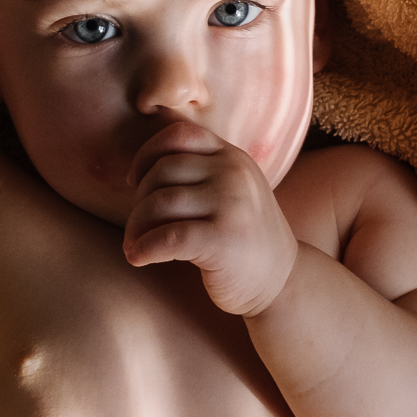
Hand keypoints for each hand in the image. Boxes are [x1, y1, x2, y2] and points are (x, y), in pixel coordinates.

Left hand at [123, 121, 298, 316]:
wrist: (282, 282)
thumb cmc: (243, 240)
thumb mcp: (231, 192)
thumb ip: (200, 173)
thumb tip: (140, 169)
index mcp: (233, 157)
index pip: (180, 135)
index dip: (146, 155)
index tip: (134, 181)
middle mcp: (234, 173)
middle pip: (162, 170)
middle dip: (139, 201)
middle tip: (136, 228)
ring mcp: (232, 204)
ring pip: (160, 202)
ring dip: (136, 227)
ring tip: (134, 246)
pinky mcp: (224, 239)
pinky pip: (167, 237)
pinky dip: (144, 248)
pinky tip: (138, 258)